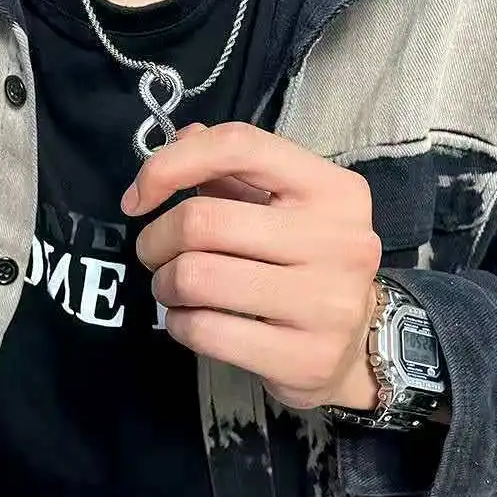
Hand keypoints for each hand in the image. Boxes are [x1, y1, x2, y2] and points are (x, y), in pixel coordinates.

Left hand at [126, 122, 381, 410]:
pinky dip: (179, 323)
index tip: (138, 198)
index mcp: (332, 189)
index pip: (238, 146)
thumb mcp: (281, 203)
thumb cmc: (306, 260)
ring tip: (173, 287)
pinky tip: (190, 319)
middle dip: (156, 239)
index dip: (170, 165)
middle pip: (203, 221)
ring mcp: (327, 302)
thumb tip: (180, 138)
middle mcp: (339, 239)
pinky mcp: (307, 358)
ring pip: (196, 277)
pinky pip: (205, 331)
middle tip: (154, 254)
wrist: (358, 343)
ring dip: (165, 284)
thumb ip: (231, 167)